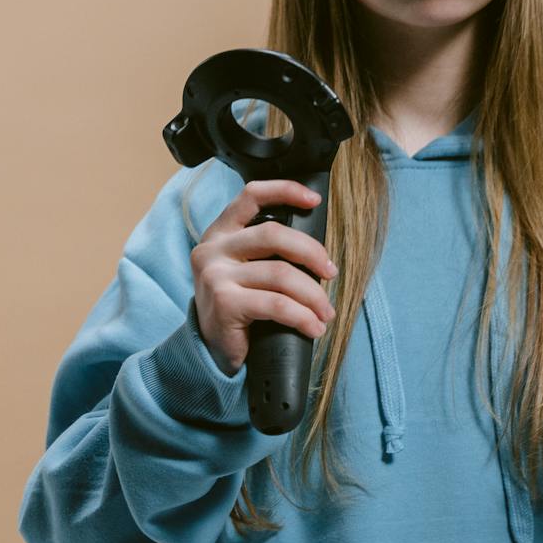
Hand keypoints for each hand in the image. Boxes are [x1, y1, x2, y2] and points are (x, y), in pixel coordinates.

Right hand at [191, 179, 338, 373]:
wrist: (211, 351)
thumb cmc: (238, 308)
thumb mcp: (244, 270)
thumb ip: (266, 251)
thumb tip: (317, 250)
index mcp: (220, 233)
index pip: (251, 196)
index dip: (285, 191)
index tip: (315, 200)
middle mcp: (213, 249)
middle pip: (274, 234)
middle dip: (312, 252)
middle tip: (331, 272)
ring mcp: (215, 275)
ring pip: (281, 274)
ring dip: (314, 296)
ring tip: (325, 313)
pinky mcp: (224, 303)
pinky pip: (277, 305)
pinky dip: (303, 317)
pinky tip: (314, 328)